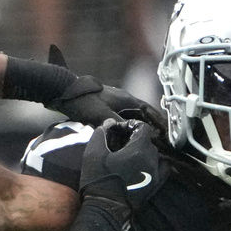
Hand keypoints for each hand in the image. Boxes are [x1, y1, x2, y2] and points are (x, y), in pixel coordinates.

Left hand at [44, 45, 167, 131]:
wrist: (64, 92)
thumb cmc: (83, 101)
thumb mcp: (101, 115)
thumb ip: (117, 123)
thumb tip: (130, 132)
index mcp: (126, 99)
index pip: (149, 111)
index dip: (159, 122)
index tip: (166, 132)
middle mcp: (122, 98)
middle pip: (142, 113)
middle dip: (151, 125)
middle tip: (158, 139)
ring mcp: (113, 101)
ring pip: (131, 115)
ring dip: (139, 125)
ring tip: (144, 138)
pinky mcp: (105, 105)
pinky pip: (122, 116)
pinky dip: (127, 124)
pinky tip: (125, 134)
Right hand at [79, 118, 163, 210]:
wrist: (105, 210)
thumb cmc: (99, 181)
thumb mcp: (93, 154)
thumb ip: (101, 134)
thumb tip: (109, 123)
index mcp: (139, 149)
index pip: (143, 128)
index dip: (131, 126)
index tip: (119, 131)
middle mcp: (152, 160)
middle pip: (149, 141)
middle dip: (136, 139)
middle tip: (121, 143)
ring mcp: (156, 174)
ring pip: (155, 154)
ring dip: (144, 151)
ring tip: (131, 156)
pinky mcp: (155, 185)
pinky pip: (162, 169)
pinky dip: (154, 164)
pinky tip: (143, 166)